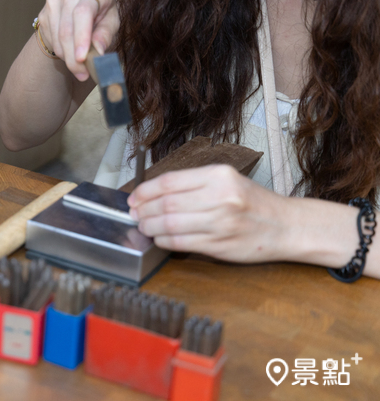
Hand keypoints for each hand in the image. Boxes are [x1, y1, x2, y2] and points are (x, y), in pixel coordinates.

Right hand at [36, 0, 118, 80]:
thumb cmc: (101, 8)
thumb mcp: (111, 18)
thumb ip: (106, 34)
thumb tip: (99, 52)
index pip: (83, 13)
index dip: (82, 37)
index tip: (82, 58)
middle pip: (67, 30)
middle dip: (74, 58)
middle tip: (83, 75)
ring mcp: (52, 2)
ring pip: (57, 38)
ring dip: (68, 58)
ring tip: (80, 66)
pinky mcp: (43, 13)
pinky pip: (51, 40)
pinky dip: (61, 52)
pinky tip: (71, 53)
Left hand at [127, 165, 288, 262]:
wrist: (286, 226)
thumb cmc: (253, 202)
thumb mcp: (227, 180)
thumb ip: (193, 184)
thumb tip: (153, 193)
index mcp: (219, 176)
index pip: (169, 181)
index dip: (145, 190)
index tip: (134, 197)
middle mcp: (220, 197)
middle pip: (166, 203)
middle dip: (143, 210)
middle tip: (134, 214)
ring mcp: (220, 223)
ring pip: (170, 224)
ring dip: (150, 227)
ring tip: (144, 226)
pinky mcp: (220, 245)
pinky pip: (181, 243)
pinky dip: (164, 241)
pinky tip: (160, 238)